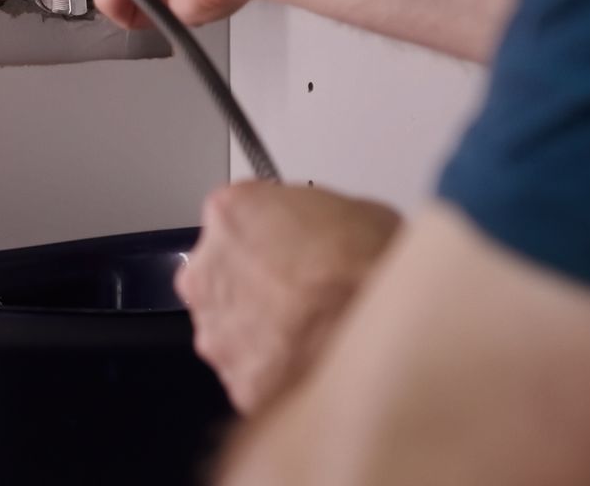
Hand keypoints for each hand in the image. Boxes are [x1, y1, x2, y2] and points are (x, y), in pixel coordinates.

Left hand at [176, 182, 400, 417]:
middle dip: (254, 287)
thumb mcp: (354, 210)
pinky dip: (276, 373)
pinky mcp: (237, 380)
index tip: (288, 249)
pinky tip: (313, 364)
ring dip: (261, 332)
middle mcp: (208, 271)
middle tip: (301, 294)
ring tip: (312, 332)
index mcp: (230, 215)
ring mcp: (216, 330)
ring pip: (232, 330)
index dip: (267, 238)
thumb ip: (313, 220)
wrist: (381, 328)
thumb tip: (331, 234)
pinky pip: (252, 374)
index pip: (233, 221)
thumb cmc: (369, 266)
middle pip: (221, 278)